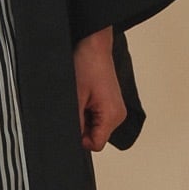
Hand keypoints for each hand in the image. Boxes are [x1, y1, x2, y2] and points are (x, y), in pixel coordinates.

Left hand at [73, 27, 126, 152]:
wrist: (94, 45)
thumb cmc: (88, 64)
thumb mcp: (75, 98)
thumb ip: (75, 123)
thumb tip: (70, 139)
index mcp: (113, 116)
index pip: (95, 145)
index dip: (79, 138)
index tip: (71, 122)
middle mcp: (118, 115)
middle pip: (94, 136)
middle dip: (81, 126)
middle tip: (76, 104)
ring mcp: (115, 109)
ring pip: (94, 126)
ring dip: (83, 117)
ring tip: (80, 97)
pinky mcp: (110, 103)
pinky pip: (96, 116)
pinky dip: (87, 110)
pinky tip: (84, 96)